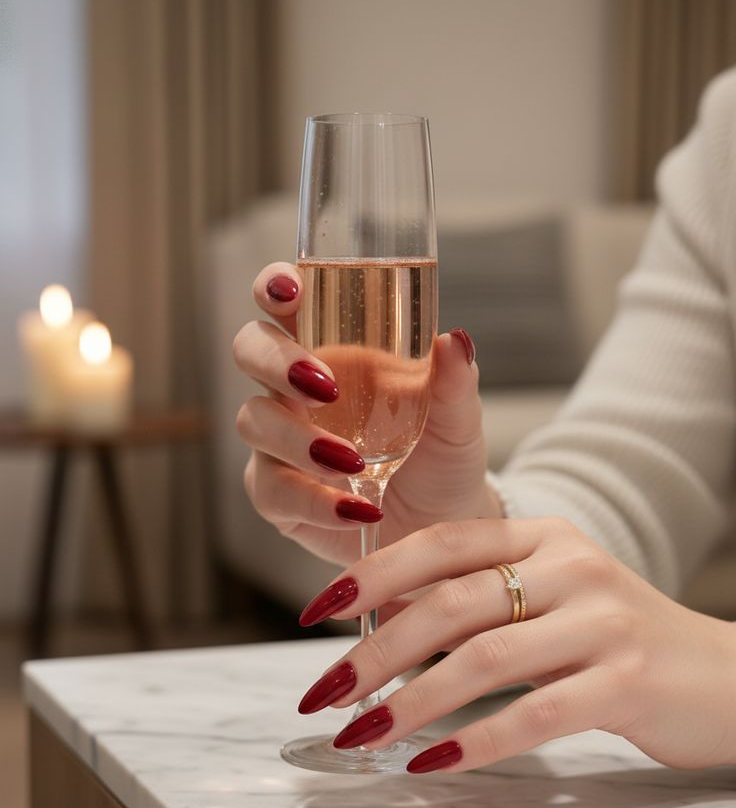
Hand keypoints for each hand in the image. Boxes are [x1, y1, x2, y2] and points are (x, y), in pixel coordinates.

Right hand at [232, 262, 499, 568]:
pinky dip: (313, 501)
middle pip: (250, 349)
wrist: (442, 521)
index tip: (292, 290)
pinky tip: (357, 509)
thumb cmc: (441, 454)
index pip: (284, 302)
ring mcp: (279, 440)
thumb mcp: (458, 417)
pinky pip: (272, 490)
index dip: (274, 286)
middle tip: (325, 386)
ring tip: (352, 463)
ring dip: (297, 438)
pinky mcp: (278, 494)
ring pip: (254, 420)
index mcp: (331, 347)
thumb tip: (455, 340)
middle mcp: (294, 388)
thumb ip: (455, 380)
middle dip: (277, 360)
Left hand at [295, 517, 735, 772]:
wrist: (722, 676)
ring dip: (410, 703)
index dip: (372, 574)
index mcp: (542, 535)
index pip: (441, 542)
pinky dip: (475, 742)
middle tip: (325, 694)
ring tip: (361, 736)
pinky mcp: (627, 681)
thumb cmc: (613, 639)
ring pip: (484, 658)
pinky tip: (431, 764)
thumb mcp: (549, 596)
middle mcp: (571, 565)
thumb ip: (479, 597)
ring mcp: (603, 621)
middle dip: (375, 651)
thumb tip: (380, 622)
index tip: (315, 613)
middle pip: (452, 602)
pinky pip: (535, 714)